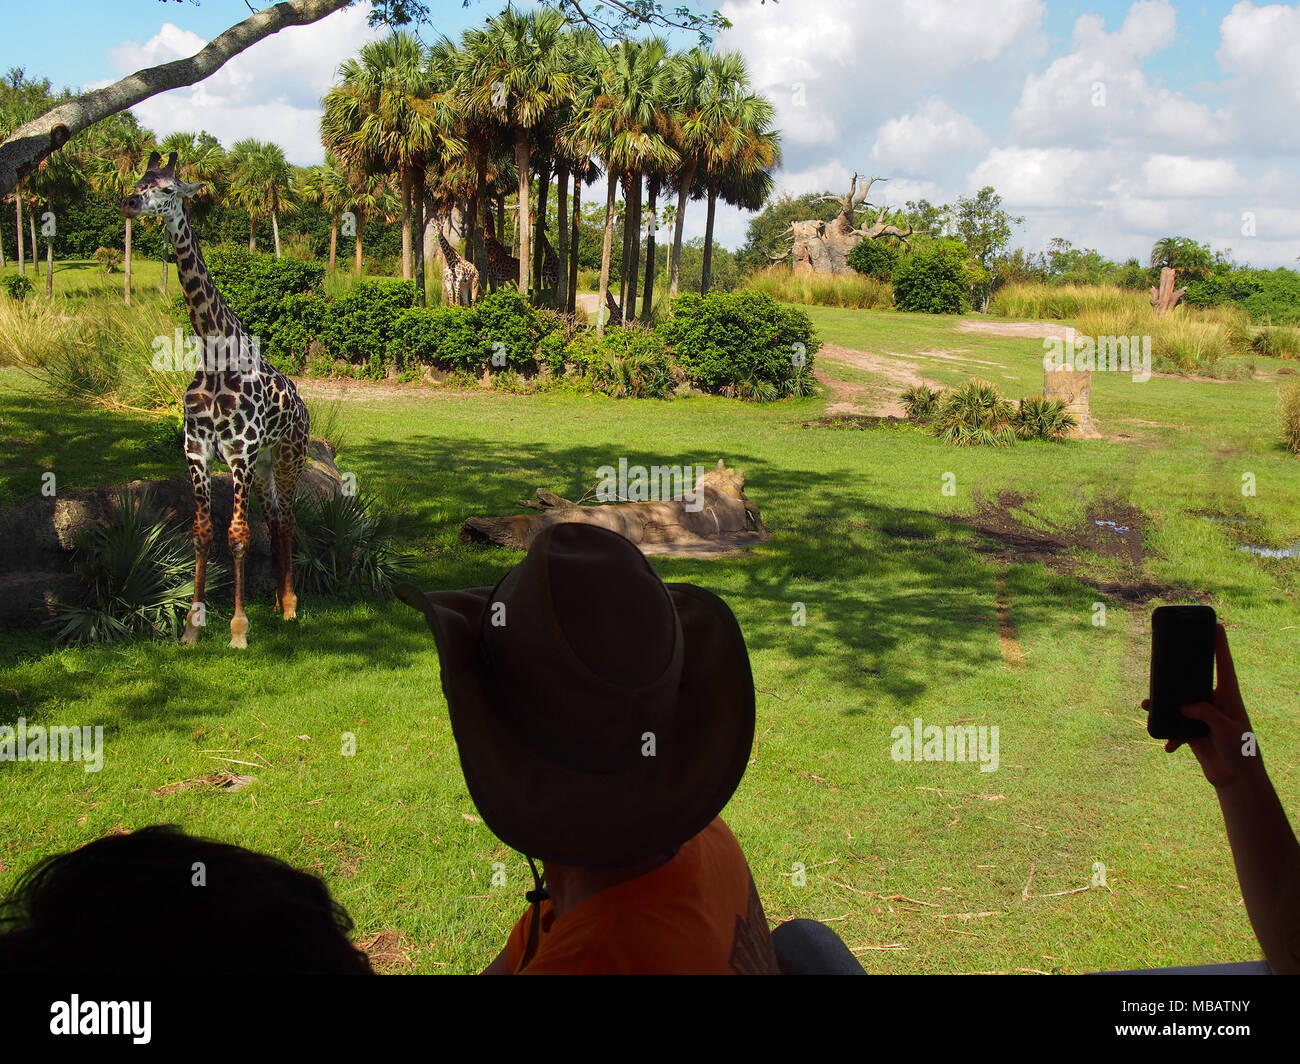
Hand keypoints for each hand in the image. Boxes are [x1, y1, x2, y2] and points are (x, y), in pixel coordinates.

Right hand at [1144, 624, 1264, 788]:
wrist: (1236, 778)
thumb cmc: (1240, 750)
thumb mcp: (1225, 728)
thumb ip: (1205, 712)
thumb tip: (1182, 705)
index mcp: (1229, 696)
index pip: (1223, 665)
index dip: (1220, 644)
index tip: (1216, 624)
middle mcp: (1214, 702)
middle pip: (1193, 680)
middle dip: (1177, 672)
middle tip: (1164, 658)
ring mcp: (1202, 716)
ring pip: (1177, 703)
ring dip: (1161, 706)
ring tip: (1145, 705)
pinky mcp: (1193, 732)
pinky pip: (1174, 727)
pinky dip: (1168, 736)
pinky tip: (1168, 746)